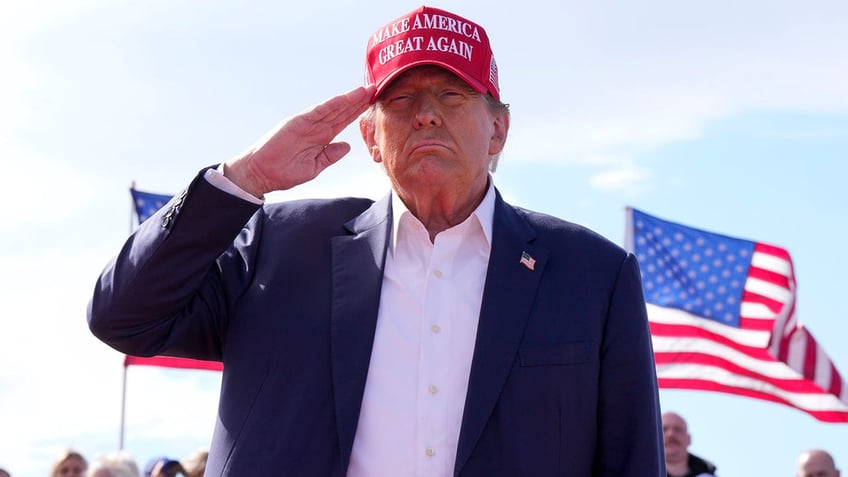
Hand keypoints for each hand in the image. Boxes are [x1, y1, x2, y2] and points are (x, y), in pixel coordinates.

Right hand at [224, 86, 375, 196]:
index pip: (343, 122)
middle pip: (341, 112)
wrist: (262, 174)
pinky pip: (317, 111)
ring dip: (349, 100)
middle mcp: (316, 128)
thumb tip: (347, 146)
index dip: (357, 113)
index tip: (373, 104)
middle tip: (375, 90)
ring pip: (333, 109)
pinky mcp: (297, 122)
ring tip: (365, 91)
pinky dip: (331, 105)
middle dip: (358, 102)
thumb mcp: (314, 167)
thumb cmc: (285, 172)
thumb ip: (330, 155)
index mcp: (322, 138)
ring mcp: (307, 123)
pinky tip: (344, 99)